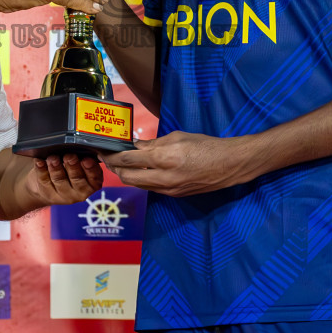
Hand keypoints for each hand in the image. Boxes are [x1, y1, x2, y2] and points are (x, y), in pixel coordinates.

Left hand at [20, 153, 102, 206]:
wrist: (48, 184)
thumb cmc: (68, 168)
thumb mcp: (78, 162)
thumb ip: (82, 156)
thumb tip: (81, 143)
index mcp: (91, 183)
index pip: (95, 178)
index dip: (91, 169)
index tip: (86, 160)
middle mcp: (79, 192)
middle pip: (77, 179)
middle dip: (73, 167)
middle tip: (69, 156)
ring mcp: (63, 195)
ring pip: (60, 180)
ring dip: (56, 168)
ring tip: (53, 158)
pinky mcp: (48, 194)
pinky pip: (44, 180)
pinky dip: (41, 169)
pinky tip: (40, 162)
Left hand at [100, 131, 248, 196]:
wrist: (227, 165)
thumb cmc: (204, 145)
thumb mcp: (176, 137)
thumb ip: (152, 143)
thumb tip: (134, 146)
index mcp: (163, 158)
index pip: (127, 159)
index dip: (112, 155)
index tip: (103, 149)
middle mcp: (163, 177)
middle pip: (126, 177)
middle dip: (114, 167)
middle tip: (108, 158)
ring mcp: (168, 189)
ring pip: (136, 184)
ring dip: (125, 175)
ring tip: (120, 164)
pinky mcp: (173, 195)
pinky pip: (149, 188)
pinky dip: (140, 179)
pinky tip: (139, 170)